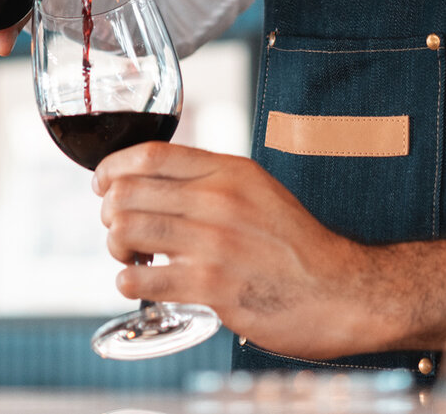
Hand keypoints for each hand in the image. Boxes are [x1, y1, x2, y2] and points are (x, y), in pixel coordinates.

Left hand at [93, 143, 445, 358]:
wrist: (343, 291)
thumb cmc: (299, 247)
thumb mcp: (260, 192)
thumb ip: (213, 182)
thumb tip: (157, 182)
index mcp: (230, 172)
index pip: (150, 154)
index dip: (113, 168)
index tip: (101, 183)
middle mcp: (219, 201)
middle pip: (128, 193)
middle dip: (108, 213)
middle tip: (117, 230)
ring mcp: (214, 244)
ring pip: (126, 233)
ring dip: (115, 248)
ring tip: (129, 259)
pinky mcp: (212, 287)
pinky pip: (141, 281)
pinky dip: (128, 284)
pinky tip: (139, 285)